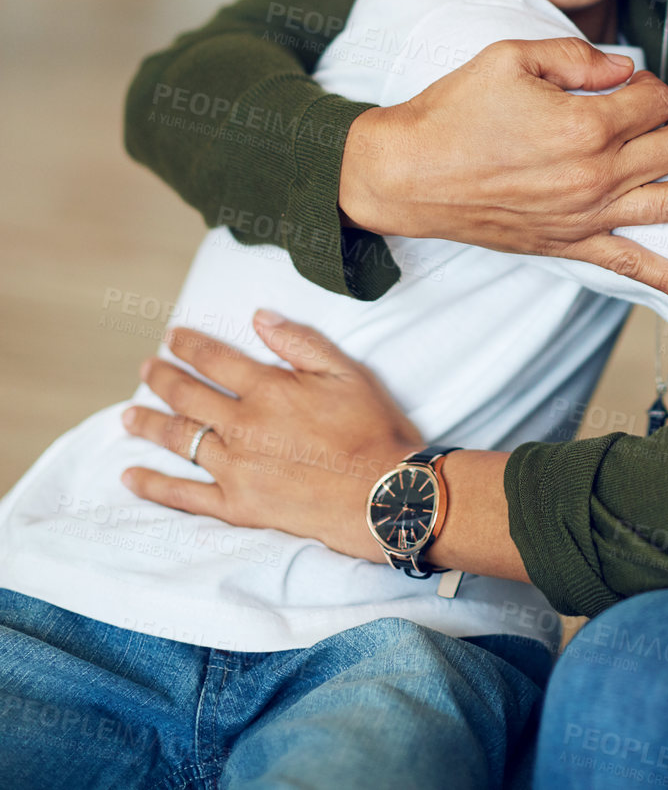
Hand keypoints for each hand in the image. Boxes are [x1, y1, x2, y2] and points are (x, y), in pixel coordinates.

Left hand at [120, 312, 416, 558]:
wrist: (384, 494)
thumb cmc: (372, 428)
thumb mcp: (345, 371)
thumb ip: (299, 342)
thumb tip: (259, 316)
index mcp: (268, 389)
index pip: (215, 360)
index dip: (189, 346)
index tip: (171, 337)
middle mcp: (243, 427)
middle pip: (188, 397)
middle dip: (162, 379)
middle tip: (145, 369)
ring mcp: (236, 469)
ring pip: (180, 440)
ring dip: (149, 424)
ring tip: (127, 415)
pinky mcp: (238, 507)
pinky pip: (185, 496)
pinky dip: (154, 486)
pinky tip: (131, 477)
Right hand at [340, 37, 667, 303]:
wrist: (406, 174)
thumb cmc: (453, 111)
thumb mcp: (511, 57)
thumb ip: (577, 56)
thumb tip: (623, 68)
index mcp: (584, 123)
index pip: (654, 99)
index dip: (650, 84)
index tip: (629, 82)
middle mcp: (595, 174)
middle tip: (662, 114)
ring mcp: (586, 216)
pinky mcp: (570, 246)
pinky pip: (632, 267)